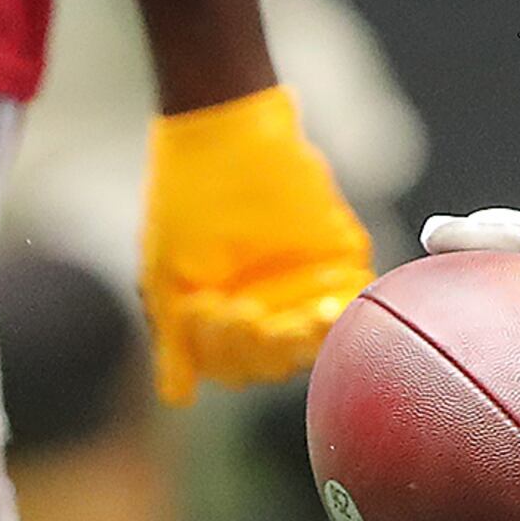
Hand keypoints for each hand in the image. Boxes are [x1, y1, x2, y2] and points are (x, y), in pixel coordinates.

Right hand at [142, 85, 372, 404]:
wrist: (228, 122)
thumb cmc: (189, 196)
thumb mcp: (166, 270)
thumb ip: (174, 335)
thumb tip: (177, 398)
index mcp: (223, 320)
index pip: (234, 363)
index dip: (229, 346)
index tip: (227, 312)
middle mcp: (268, 308)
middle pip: (279, 355)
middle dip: (275, 342)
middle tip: (266, 319)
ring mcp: (306, 284)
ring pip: (318, 334)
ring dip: (313, 331)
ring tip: (314, 315)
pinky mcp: (340, 255)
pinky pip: (354, 291)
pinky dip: (347, 299)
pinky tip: (334, 299)